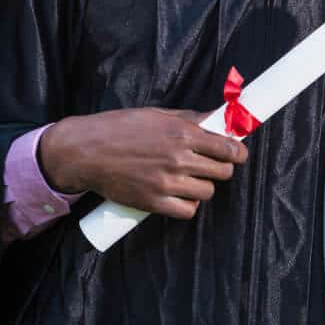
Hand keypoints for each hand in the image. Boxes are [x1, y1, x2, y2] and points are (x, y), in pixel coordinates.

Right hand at [37, 108, 248, 219]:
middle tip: (211, 165)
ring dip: (203, 186)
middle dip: (221, 168)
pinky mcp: (154, 203)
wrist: (86, 151)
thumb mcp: (156, 114)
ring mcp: (167, 183)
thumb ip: (189, 119)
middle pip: (223, 172)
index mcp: (182, 133)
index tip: (237, 154)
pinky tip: (180, 195)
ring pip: (208, 192)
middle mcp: (178, 158)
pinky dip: (188, 204)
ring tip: (189, 179)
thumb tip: (216, 120)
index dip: (238, 152)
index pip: (228, 149)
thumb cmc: (119, 127)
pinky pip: (188, 210)